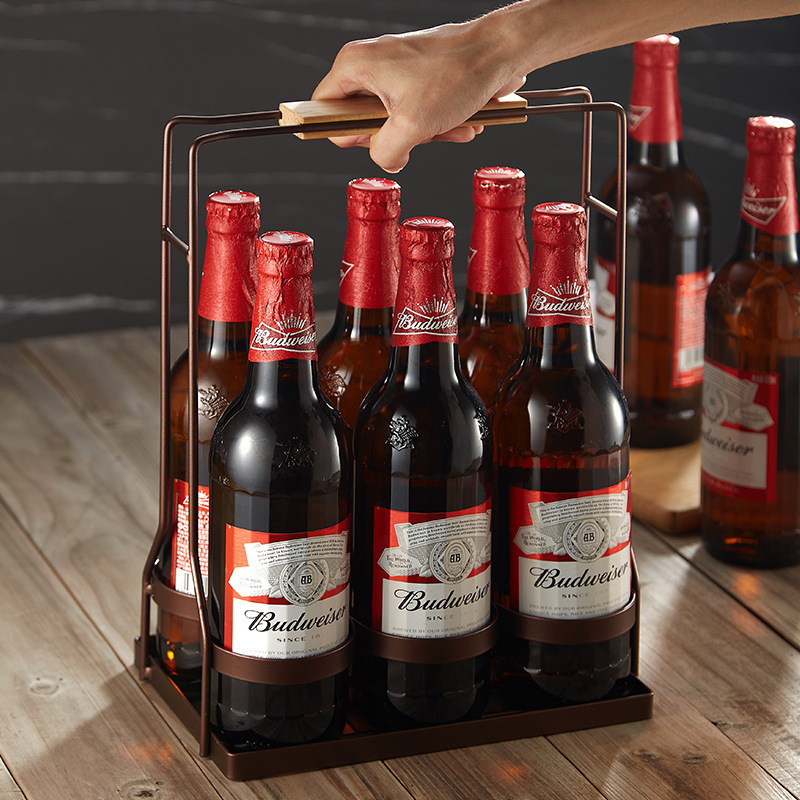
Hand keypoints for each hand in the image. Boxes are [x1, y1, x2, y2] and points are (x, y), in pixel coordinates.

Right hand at [312, 19, 526, 172]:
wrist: (501, 51)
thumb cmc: (458, 74)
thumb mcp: (412, 126)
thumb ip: (384, 152)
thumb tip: (386, 160)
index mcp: (354, 65)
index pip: (323, 112)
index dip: (348, 135)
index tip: (378, 138)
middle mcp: (370, 64)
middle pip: (364, 122)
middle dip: (398, 138)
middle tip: (421, 132)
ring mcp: (395, 70)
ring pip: (396, 122)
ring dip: (427, 134)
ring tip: (450, 125)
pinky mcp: (417, 77)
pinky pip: (417, 113)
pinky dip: (440, 123)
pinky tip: (462, 121)